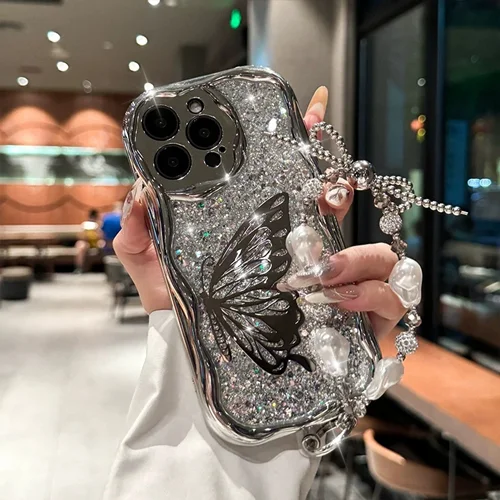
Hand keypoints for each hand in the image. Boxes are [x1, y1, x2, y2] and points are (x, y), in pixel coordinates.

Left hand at [114, 87, 405, 336]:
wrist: (199, 377)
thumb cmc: (184, 323)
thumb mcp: (154, 273)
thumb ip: (136, 233)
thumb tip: (140, 192)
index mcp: (273, 241)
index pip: (302, 188)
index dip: (313, 150)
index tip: (315, 113)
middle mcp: (310, 260)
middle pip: (351, 216)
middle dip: (346, 195)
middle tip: (328, 192)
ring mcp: (339, 293)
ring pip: (384, 258)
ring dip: (361, 256)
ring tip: (321, 271)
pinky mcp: (357, 330)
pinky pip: (391, 304)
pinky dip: (371, 297)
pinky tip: (336, 300)